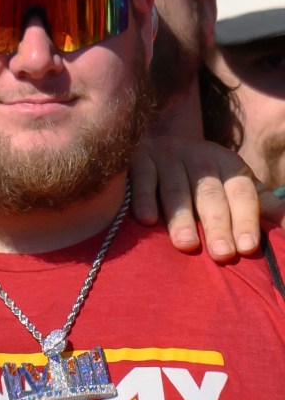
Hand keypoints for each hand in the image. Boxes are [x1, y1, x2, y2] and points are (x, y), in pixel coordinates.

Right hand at [132, 135, 273, 261]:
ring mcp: (169, 156)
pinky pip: (143, 179)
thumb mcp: (235, 185)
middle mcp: (201, 158)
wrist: (160, 144)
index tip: (247, 247)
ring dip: (181, 218)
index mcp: (230, 166)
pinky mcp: (139, 157)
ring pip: (176, 189)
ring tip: (186, 245)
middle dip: (217, 226)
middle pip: (211, 195)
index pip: (242, 194)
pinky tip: (147, 220)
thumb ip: (260, 203)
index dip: (246, 220)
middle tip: (222, 255)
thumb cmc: (203, 178)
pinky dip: (144, 199)